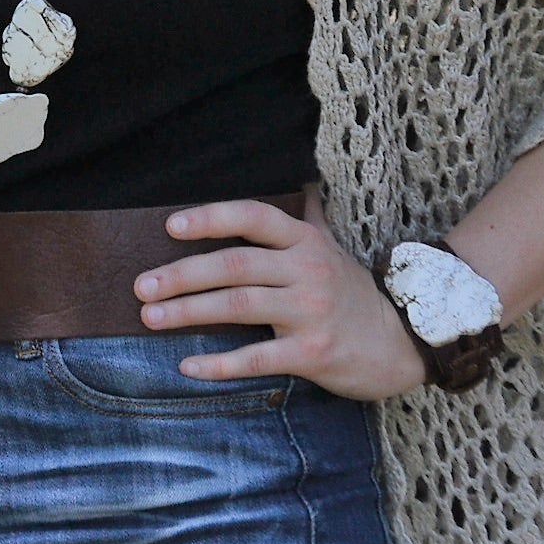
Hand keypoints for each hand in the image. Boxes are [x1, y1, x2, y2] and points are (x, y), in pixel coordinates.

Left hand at [132, 188, 427, 400]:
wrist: (402, 341)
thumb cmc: (352, 292)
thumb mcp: (330, 246)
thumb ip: (307, 215)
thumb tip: (298, 177)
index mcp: (304, 240)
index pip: (254, 217)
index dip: (212, 218)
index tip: (170, 226)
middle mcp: (307, 270)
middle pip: (234, 264)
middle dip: (182, 273)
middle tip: (140, 285)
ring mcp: (310, 311)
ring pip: (238, 306)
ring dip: (188, 311)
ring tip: (150, 317)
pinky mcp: (313, 352)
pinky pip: (258, 358)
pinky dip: (219, 364)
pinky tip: (187, 366)